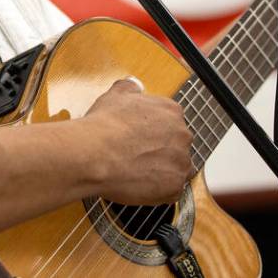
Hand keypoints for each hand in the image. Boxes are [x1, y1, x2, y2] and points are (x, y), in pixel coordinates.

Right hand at [84, 79, 193, 204]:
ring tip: (139, 172)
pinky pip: (172, 190)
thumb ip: (131, 87)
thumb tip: (134, 86)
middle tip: (139, 156)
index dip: (155, 133)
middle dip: (162, 151)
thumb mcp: (116, 94)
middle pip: (177, 145)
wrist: (95, 154)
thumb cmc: (105, 125)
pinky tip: (140, 184)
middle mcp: (182, 135)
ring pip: (177, 168)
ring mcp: (180, 162)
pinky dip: (159, 191)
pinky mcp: (174, 186)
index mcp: (171, 111)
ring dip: (162, 171)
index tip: (142, 139)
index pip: (172, 123)